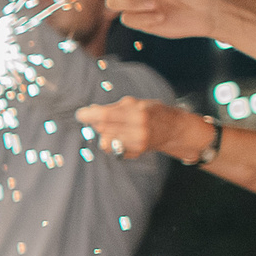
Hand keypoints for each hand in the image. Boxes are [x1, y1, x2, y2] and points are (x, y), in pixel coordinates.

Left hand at [74, 98, 208, 160]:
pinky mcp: (136, 152)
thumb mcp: (137, 103)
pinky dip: (110, 141)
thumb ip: (115, 108)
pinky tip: (117, 135)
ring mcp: (137, 143)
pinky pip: (113, 148)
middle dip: (93, 123)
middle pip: (104, 129)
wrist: (175, 130)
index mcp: (138, 113)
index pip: (106, 116)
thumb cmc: (154, 112)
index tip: (81, 114)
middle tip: (90, 118)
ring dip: (101, 132)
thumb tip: (92, 110)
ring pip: (106, 141)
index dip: (90, 115)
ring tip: (107, 125)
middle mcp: (138, 130)